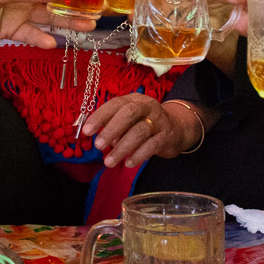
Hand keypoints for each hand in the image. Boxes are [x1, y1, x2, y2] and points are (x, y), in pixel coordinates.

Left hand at [81, 94, 197, 167]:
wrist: (176, 129)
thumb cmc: (144, 124)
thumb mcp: (129, 120)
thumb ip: (114, 126)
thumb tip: (97, 138)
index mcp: (134, 100)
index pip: (115, 104)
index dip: (100, 116)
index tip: (86, 131)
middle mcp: (147, 106)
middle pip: (129, 113)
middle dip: (111, 130)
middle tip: (98, 146)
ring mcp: (159, 120)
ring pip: (139, 131)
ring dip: (122, 148)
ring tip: (109, 162)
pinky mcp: (167, 136)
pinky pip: (152, 145)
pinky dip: (139, 155)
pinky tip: (128, 163)